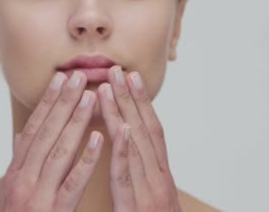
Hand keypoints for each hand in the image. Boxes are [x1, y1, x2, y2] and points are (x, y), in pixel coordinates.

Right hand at [0, 71, 104, 211]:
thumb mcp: (9, 191)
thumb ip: (18, 163)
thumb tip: (20, 138)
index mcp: (16, 171)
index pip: (34, 129)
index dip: (48, 102)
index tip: (60, 79)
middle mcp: (23, 177)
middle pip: (46, 133)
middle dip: (63, 102)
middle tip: (78, 76)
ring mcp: (36, 194)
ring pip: (59, 151)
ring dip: (76, 122)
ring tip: (91, 97)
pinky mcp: (51, 211)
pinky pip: (72, 183)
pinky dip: (86, 159)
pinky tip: (99, 140)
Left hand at [98, 66, 180, 211]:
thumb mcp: (142, 196)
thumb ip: (134, 173)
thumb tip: (122, 146)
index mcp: (155, 174)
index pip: (146, 130)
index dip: (137, 103)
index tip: (127, 77)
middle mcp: (157, 177)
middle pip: (144, 130)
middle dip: (131, 98)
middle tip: (119, 69)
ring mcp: (150, 190)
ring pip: (135, 145)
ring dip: (124, 113)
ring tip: (111, 86)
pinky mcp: (138, 204)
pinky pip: (128, 174)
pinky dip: (125, 149)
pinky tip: (120, 128)